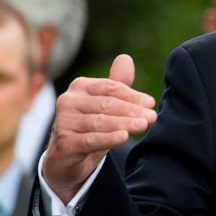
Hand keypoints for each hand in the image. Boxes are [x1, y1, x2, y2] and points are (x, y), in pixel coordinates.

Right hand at [43, 54, 157, 203]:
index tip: (151, 103)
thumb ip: (117, 84)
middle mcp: (68, 100)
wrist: (68, 157)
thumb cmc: (91, 125)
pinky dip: (108, 138)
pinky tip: (124, 137)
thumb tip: (125, 58)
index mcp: (80, 86)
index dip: (132, 96)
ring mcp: (63, 122)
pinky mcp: (64, 143)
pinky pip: (90, 139)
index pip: (110, 88)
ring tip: (143, 125)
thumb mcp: (106, 104)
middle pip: (107, 104)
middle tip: (152, 117)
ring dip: (124, 123)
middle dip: (132, 110)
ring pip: (100, 121)